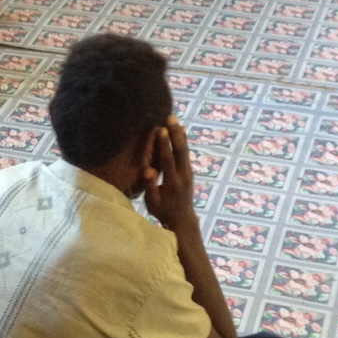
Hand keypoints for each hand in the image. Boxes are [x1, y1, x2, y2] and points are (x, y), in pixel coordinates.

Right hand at [140, 116, 196, 231]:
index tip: (160, 129)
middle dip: (175, 133)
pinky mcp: (189, 171)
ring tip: (175, 119)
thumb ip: (151, 186)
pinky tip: (182, 129)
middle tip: (170, 117)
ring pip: (185, 150)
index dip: (164, 145)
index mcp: (173, 183)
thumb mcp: (153, 203)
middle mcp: (183, 175)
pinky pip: (186, 153)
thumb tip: (148, 170)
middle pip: (180, 151)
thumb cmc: (163, 211)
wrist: (183, 219)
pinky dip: (184, 140)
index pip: (168, 160)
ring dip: (180, 134)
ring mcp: (188, 173)